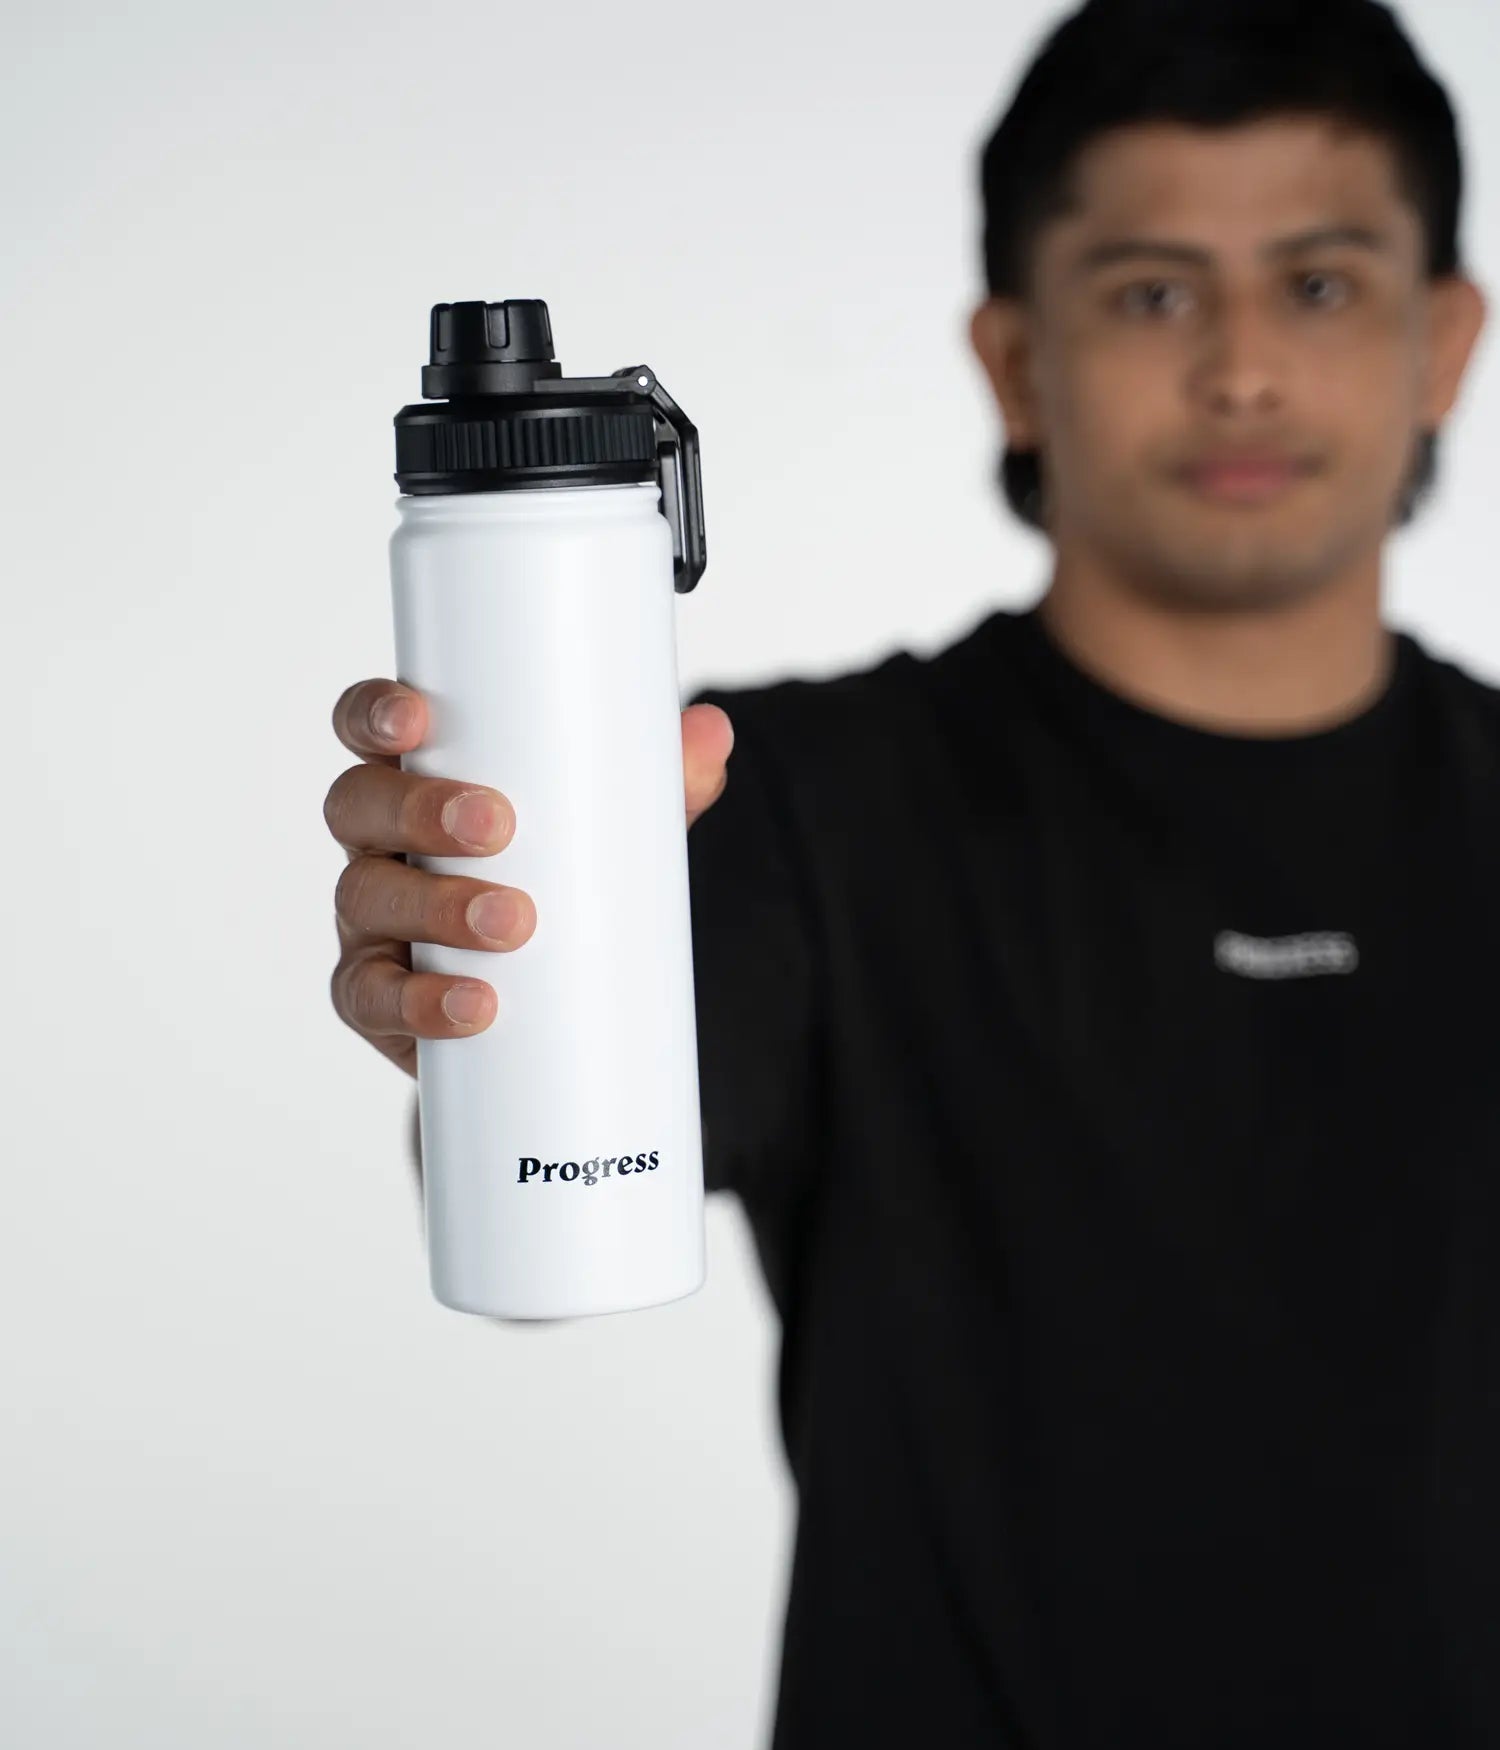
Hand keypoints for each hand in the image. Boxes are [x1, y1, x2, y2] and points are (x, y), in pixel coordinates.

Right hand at [325, 678, 735, 1077]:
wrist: (547, 1014)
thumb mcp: (610, 832)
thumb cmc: (560, 888)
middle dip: (417, 809)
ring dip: (433, 905)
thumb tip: (713, 733)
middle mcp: (377, 843)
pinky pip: (371, 997)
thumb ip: (659, 785)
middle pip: (356, 805)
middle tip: (497, 826)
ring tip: (512, 922)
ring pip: (363, 897)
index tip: (416, 718)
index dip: (374, 714)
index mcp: (418, 781)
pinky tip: (473, 1005)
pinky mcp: (378, 998)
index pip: (370, 730)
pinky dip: (420, 1002)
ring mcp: (369, 921)